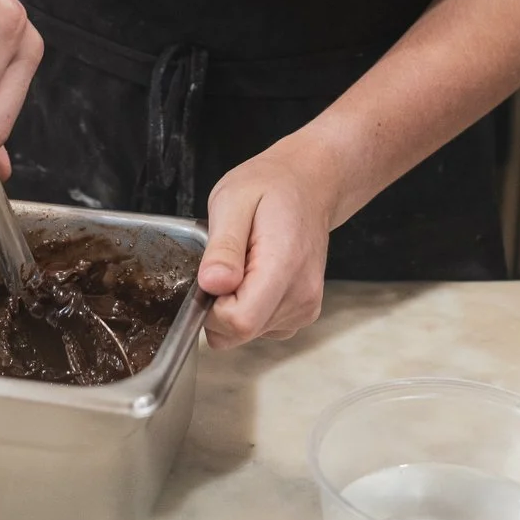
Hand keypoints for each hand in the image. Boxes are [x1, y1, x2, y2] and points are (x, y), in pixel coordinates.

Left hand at [199, 136, 343, 346]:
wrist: (310, 185)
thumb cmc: (271, 186)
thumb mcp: (233, 200)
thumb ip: (223, 246)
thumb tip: (212, 284)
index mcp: (284, 267)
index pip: (239, 322)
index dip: (209, 306)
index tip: (211, 274)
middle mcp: (302, 296)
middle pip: (239, 333)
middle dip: (217, 307)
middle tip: (224, 263)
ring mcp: (305, 308)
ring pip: (246, 335)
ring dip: (232, 306)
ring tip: (244, 263)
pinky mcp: (303, 313)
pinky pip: (259, 329)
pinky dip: (247, 308)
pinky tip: (254, 275)